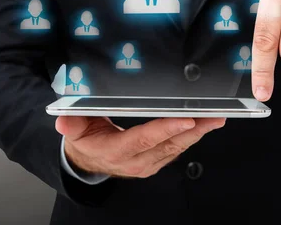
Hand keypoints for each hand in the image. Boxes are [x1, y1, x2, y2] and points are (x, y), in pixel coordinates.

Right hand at [55, 116, 224, 178]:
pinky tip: (205, 124)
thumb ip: (72, 124)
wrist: (90, 161)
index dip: (165, 129)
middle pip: (169, 144)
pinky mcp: (158, 161)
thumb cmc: (86, 140)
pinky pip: (178, 149)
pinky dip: (193, 136)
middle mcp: (136, 161)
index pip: (144, 139)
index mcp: (116, 151)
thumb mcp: (75, 130)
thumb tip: (64, 120)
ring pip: (177, 148)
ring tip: (217, 118)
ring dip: (199, 133)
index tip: (186, 119)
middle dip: (194, 130)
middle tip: (214, 116)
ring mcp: (149, 163)